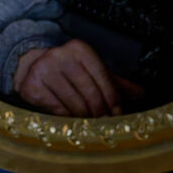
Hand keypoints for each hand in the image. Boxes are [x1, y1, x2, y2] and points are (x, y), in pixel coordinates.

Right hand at [12, 38, 144, 117]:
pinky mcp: (32, 85)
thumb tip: (141, 94)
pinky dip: (68, 118)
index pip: (104, 78)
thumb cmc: (68, 73)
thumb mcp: (91, 72)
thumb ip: (115, 83)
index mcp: (79, 49)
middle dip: (101, 113)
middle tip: (104, 123)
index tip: (118, 114)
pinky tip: (71, 118)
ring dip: (85, 118)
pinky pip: (58, 110)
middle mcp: (60, 55)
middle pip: (91, 94)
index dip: (114, 100)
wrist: (31, 67)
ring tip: (89, 123)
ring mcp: (43, 69)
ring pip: (75, 104)